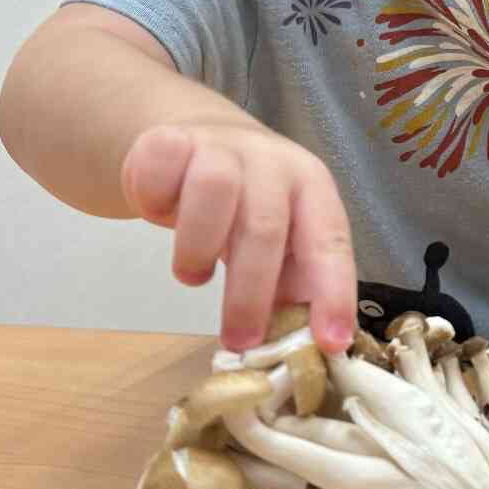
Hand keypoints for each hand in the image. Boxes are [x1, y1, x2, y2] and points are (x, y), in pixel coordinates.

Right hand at [120, 123, 356, 354]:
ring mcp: (220, 146)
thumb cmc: (247, 205)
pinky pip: (158, 172)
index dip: (333, 292)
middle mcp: (272, 160)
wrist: (200, 140)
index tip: (330, 342)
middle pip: (265, 225)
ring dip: (198, 249)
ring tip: (194, 277)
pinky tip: (161, 216)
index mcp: (311, 187)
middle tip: (239, 341)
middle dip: (251, 294)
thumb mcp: (279, 241)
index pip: (330, 240)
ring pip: (213, 191)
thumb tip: (298, 349)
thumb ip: (291, 286)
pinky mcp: (170, 139)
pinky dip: (155, 204)